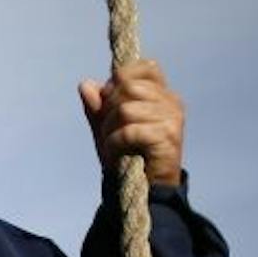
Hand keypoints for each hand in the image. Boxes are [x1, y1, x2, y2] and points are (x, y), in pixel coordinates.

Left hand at [79, 59, 183, 187]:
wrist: (143, 189)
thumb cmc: (126, 155)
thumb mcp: (106, 127)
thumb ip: (96, 106)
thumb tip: (85, 84)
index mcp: (162, 94)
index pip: (145, 67)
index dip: (120, 80)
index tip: (111, 103)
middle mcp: (171, 102)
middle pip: (128, 87)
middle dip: (108, 109)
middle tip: (109, 131)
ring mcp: (172, 118)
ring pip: (126, 109)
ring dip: (110, 129)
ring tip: (113, 144)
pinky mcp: (167, 137)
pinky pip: (129, 130)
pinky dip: (115, 143)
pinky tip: (117, 153)